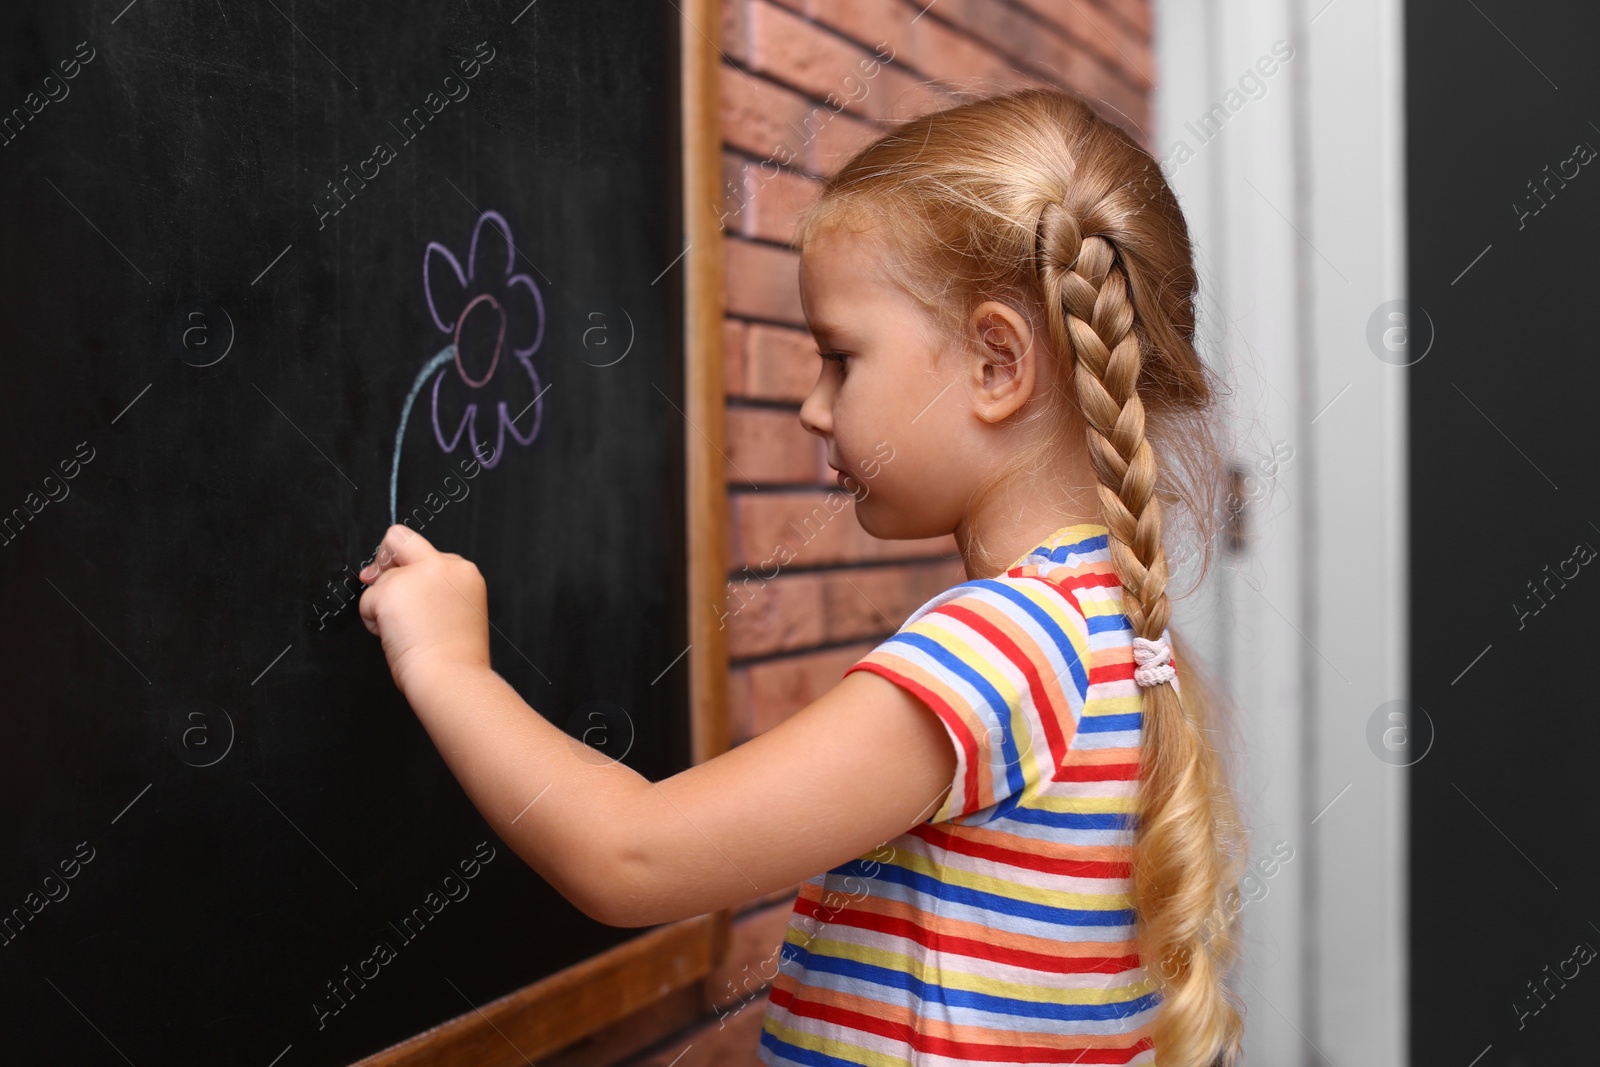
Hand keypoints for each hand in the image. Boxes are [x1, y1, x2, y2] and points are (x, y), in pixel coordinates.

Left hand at [357, 524, 490, 694]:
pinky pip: (367, 601)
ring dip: (383, 605)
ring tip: (403, 632)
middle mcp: (445, 565)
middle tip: (387, 596)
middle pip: (398, 538)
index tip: (402, 585)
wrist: (452, 677)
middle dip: (383, 560)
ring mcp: (417, 575)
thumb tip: (388, 578)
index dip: (408, 566)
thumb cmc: (454, 658)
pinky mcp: (391, 591)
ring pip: (381, 579)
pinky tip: (394, 636)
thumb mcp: (454, 611)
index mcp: (464, 573)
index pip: (426, 552)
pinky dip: (372, 620)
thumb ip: (429, 589)